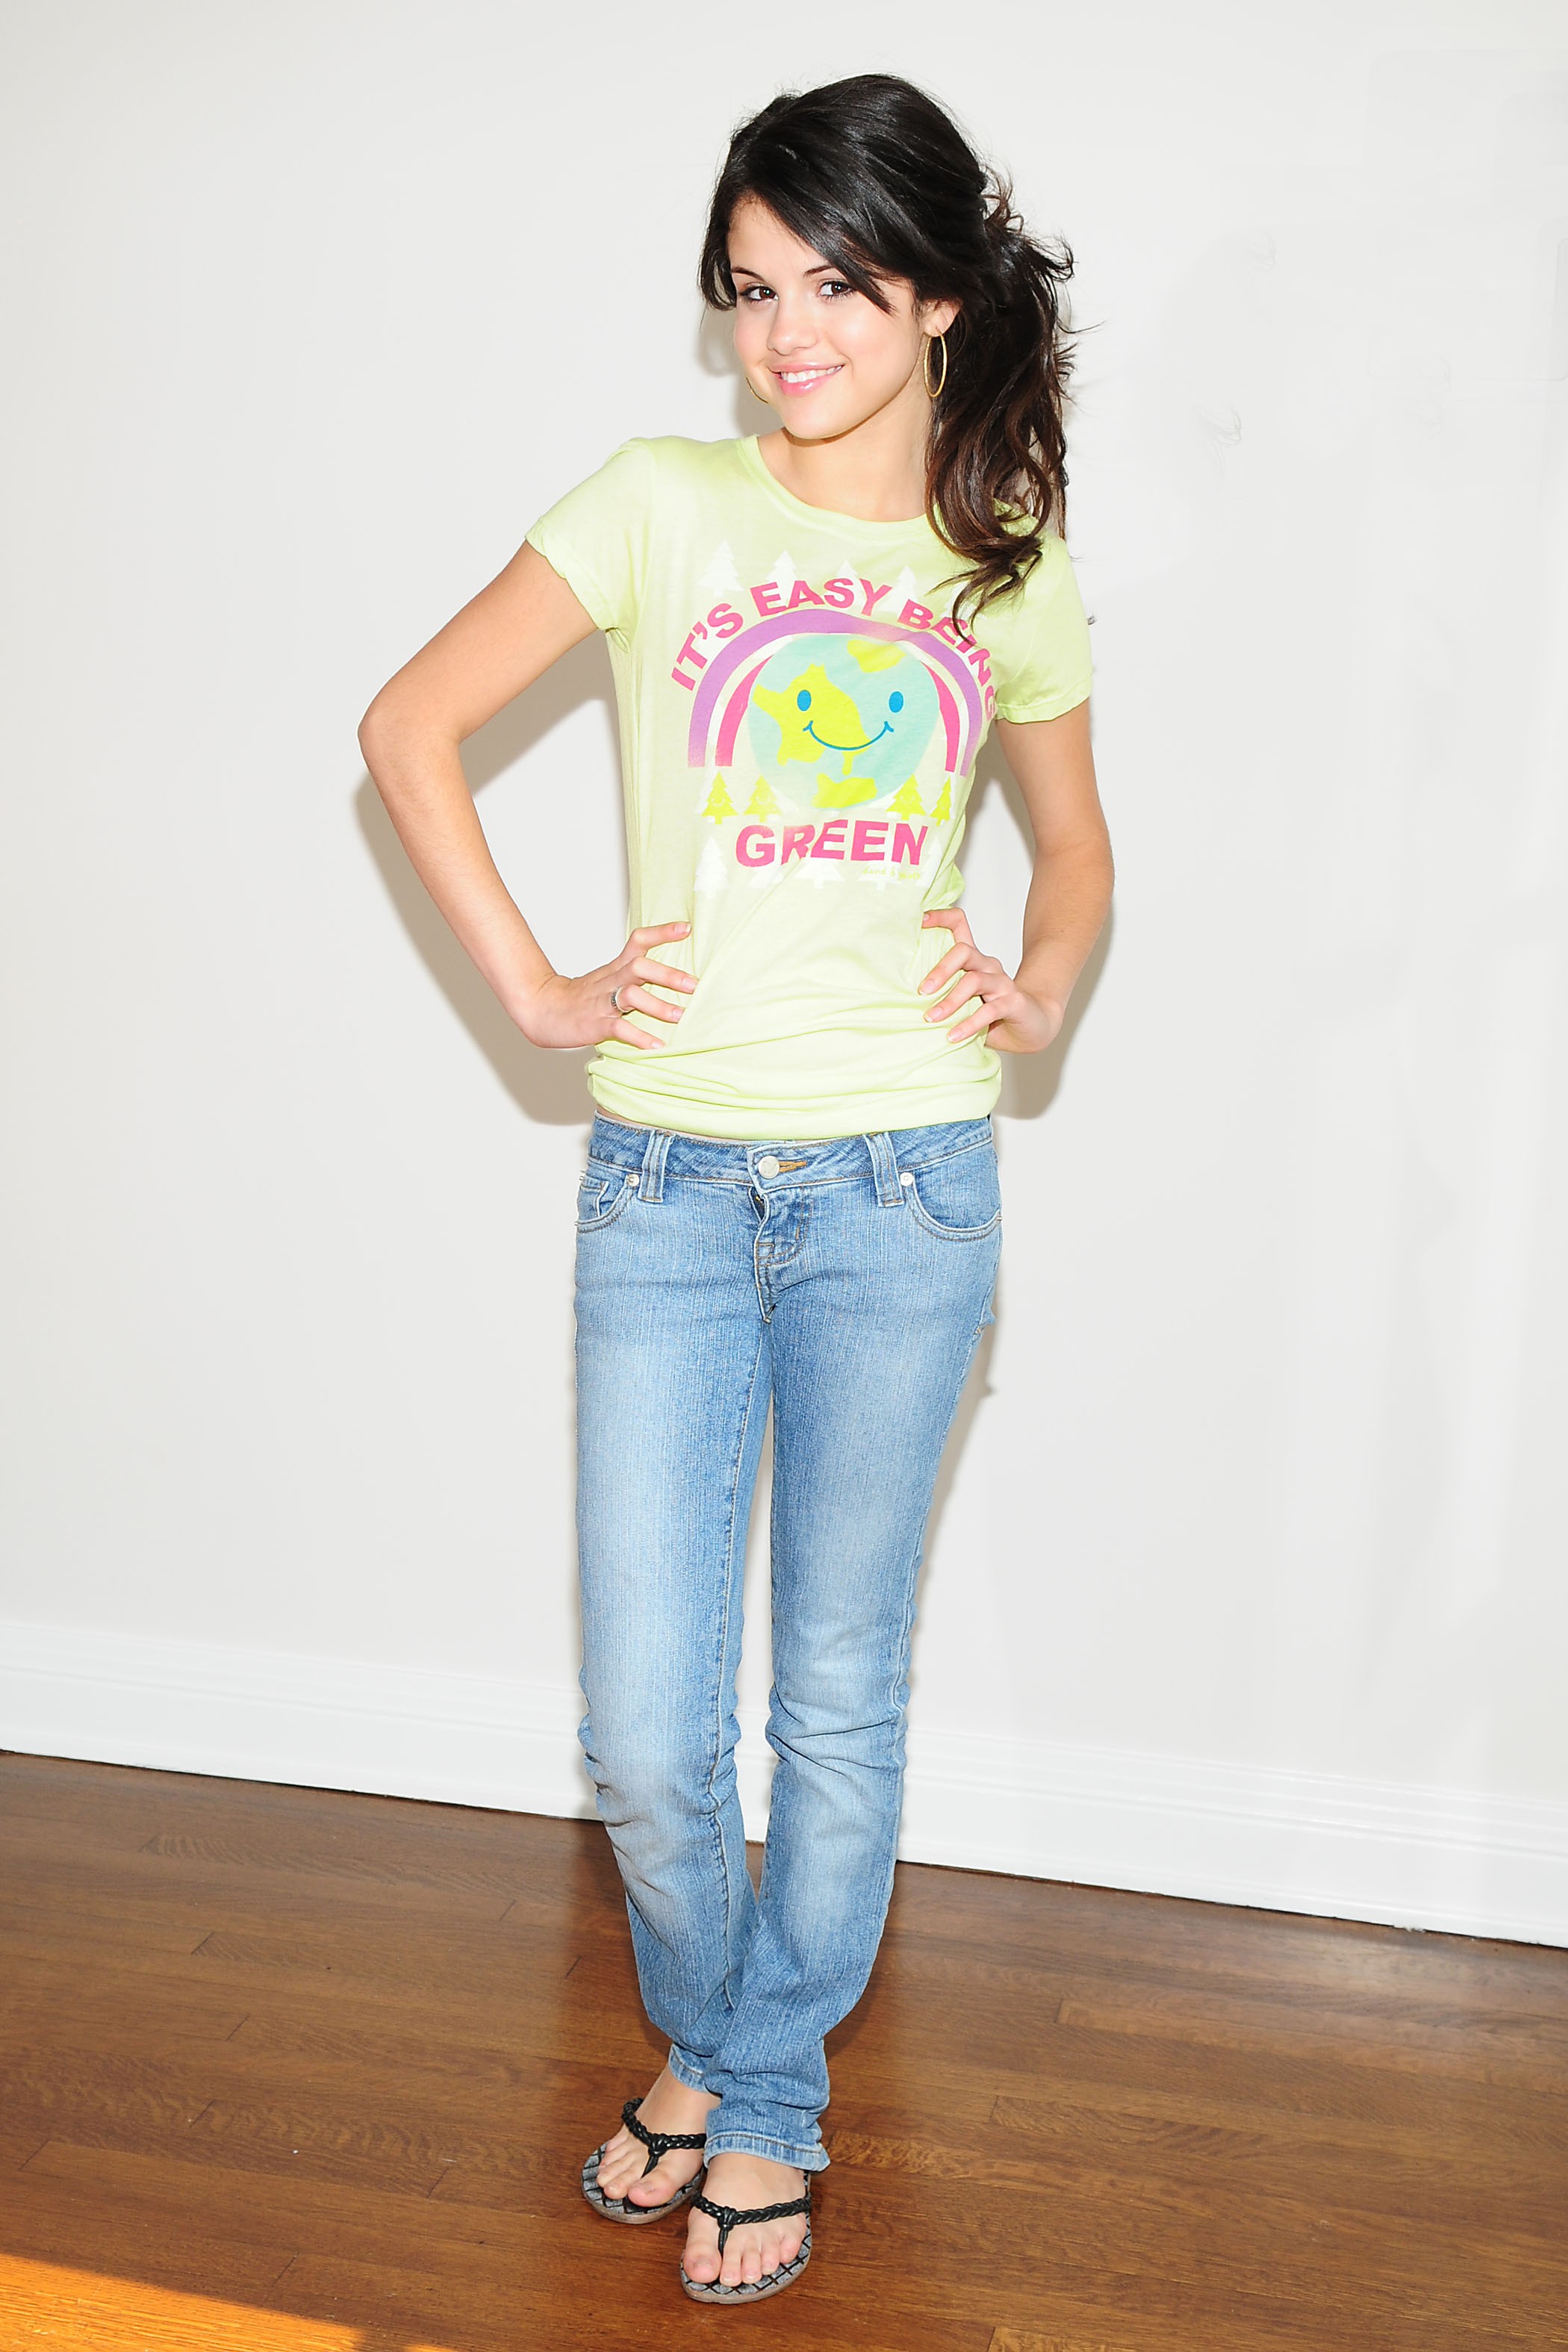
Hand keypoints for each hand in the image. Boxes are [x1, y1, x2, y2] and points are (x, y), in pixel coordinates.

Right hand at [515, 923, 695, 1050]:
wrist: (541, 1010)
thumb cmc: (581, 997)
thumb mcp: (608, 978)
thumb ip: (634, 974)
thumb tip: (670, 975)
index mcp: (615, 967)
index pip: (638, 941)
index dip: (662, 933)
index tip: (687, 928)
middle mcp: (611, 981)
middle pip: (640, 967)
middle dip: (668, 974)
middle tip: (693, 984)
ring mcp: (602, 1003)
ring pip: (631, 996)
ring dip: (658, 1006)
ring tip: (679, 1016)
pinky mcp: (594, 1024)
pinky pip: (619, 1029)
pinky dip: (639, 1038)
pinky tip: (657, 1046)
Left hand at [919, 906, 1063, 1053]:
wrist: (1034, 1026)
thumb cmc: (994, 1014)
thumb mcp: (965, 1001)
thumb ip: (943, 996)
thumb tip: (904, 1002)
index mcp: (974, 960)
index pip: (959, 925)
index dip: (941, 917)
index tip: (920, 920)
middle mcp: (988, 966)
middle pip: (963, 952)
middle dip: (940, 970)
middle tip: (921, 991)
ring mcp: (1002, 983)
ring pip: (973, 981)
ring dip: (950, 1001)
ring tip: (931, 1019)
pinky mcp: (1013, 1002)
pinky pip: (989, 1010)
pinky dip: (969, 1024)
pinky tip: (954, 1036)